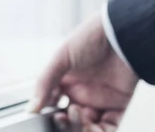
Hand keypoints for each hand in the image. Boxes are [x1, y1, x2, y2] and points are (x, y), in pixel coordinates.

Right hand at [28, 12, 138, 131]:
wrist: (123, 32)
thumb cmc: (93, 37)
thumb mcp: (62, 56)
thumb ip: (45, 82)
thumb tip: (32, 108)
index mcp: (68, 81)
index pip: (53, 105)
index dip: (48, 112)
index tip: (44, 113)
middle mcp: (83, 92)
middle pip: (69, 120)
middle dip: (64, 123)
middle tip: (62, 115)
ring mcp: (100, 100)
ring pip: (86, 127)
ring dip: (79, 128)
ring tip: (77, 114)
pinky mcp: (118, 105)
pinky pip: (109, 128)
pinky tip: (92, 127)